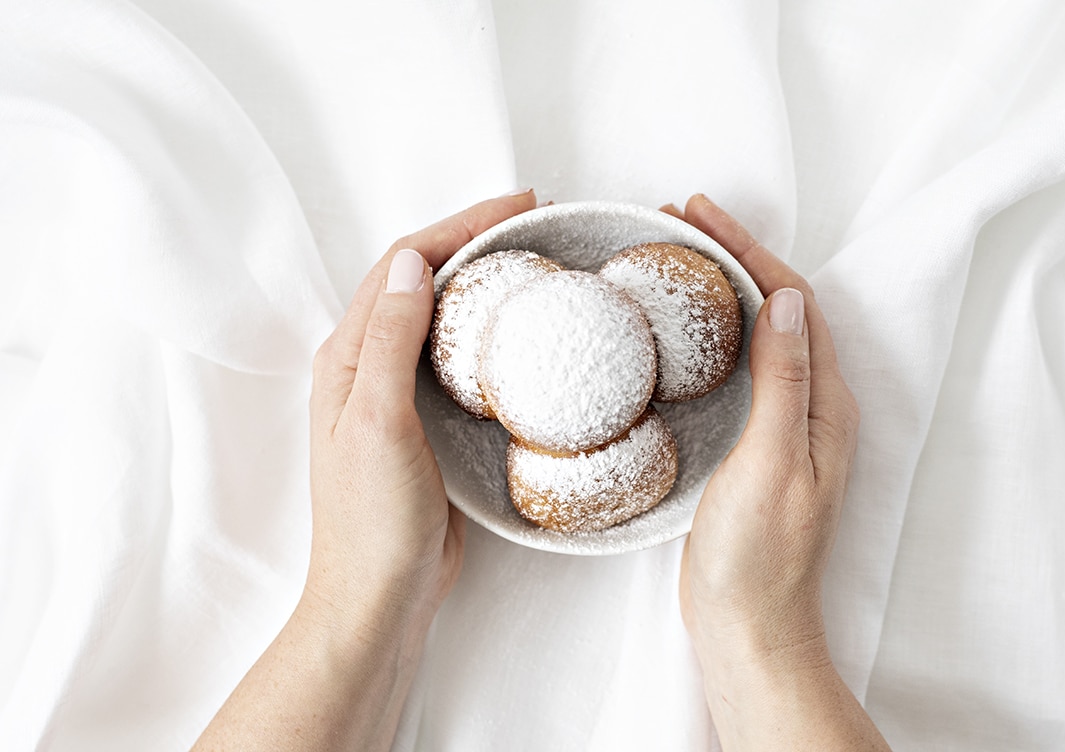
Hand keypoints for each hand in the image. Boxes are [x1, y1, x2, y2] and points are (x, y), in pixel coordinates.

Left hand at [305, 189, 537, 633]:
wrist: (379, 598)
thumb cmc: (372, 519)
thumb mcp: (379, 420)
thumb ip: (390, 339)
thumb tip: (410, 261)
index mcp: (349, 356)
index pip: (402, 264)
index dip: (459, 226)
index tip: (520, 206)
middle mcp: (370, 366)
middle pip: (424, 281)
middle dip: (478, 243)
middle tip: (540, 225)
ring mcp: (401, 396)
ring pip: (446, 319)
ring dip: (487, 285)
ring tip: (541, 265)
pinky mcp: (431, 426)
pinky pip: (464, 363)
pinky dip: (493, 336)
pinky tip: (527, 339)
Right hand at [668, 195, 887, 750]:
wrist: (747, 625)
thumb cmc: (759, 555)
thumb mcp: (770, 461)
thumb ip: (782, 380)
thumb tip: (784, 297)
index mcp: (825, 404)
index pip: (792, 302)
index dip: (750, 250)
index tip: (701, 215)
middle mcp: (811, 407)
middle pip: (777, 309)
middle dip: (733, 257)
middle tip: (678, 222)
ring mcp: (782, 426)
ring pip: (757, 335)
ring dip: (722, 290)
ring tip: (675, 258)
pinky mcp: (753, 445)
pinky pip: (739, 369)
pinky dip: (711, 334)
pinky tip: (681, 330)